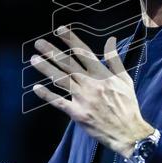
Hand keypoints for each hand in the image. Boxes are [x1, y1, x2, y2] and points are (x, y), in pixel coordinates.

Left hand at [30, 26, 152, 157]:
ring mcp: (82, 98)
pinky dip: (47, 95)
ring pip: (60, 80)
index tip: (60, 30)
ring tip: (34, 59)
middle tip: (39, 43)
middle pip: (68, 64)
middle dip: (52, 52)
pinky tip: (36, 88)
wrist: (127, 132)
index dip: (71, 40)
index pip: (83, 52)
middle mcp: (90, 84)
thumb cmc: (127, 106)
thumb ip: (115, 60)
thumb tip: (111, 41)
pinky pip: (59, 102)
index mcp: (102, 75)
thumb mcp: (125, 80)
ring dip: (46, 68)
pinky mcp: (76, 113)